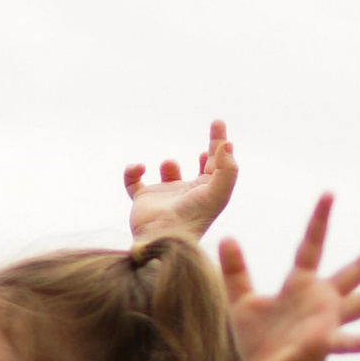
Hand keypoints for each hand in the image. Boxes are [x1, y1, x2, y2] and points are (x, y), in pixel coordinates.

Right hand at [124, 121, 237, 242]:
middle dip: (207, 152)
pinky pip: (134, 181)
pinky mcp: (142, 199)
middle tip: (212, 128)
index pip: (218, 164)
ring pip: (169, 175)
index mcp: (206, 192)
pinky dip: (132, 171)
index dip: (219, 143)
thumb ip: (227, 169)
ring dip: (169, 165)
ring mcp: (165, 196)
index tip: (218, 122)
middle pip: (201, 167)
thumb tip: (227, 144)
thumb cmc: (192, 217)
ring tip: (170, 166)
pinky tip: (140, 168)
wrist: (162, 238)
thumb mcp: (217, 193)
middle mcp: (188, 193)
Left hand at [213, 194, 359, 360]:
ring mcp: (328, 322)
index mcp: (301, 285)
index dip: (319, 221)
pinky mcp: (323, 345)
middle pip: (356, 269)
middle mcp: (322, 300)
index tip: (329, 194)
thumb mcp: (241, 301)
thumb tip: (227, 237)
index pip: (312, 246)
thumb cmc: (258, 343)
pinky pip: (345, 342)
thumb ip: (235, 271)